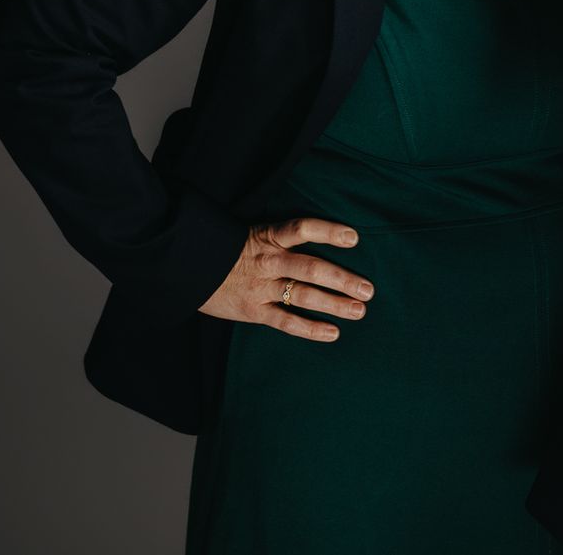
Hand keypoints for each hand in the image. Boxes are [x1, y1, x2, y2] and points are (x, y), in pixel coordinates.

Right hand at [198, 216, 374, 342]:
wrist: (194, 269)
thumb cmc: (237, 250)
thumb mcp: (259, 234)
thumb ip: (287, 238)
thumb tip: (332, 239)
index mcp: (270, 237)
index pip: (302, 229)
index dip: (329, 232)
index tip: (355, 238)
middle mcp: (269, 261)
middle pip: (310, 268)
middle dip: (342, 280)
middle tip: (368, 290)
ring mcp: (261, 287)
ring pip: (303, 296)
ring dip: (334, 304)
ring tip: (360, 311)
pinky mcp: (255, 311)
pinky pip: (286, 322)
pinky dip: (311, 329)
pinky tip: (333, 332)